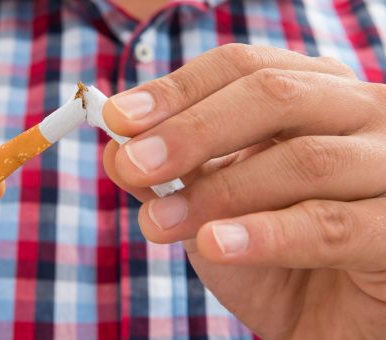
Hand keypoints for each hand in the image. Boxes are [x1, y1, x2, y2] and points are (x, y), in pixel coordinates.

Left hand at [102, 44, 385, 338]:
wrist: (326, 321)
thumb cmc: (272, 254)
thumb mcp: (209, 208)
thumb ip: (169, 177)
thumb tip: (116, 148)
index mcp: (313, 94)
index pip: (243, 68)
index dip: (177, 90)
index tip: (118, 119)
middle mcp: (361, 114)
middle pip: (274, 95)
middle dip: (193, 131)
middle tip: (134, 163)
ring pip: (303, 160)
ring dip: (218, 191)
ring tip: (158, 224)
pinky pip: (333, 226)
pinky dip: (266, 234)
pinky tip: (216, 244)